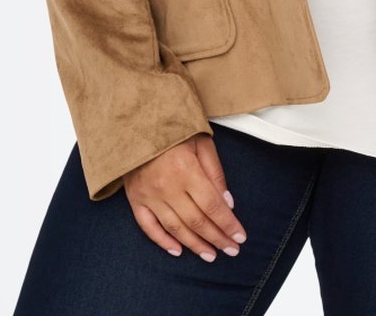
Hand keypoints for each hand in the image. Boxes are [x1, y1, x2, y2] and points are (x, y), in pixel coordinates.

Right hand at [122, 132, 247, 261]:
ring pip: (176, 228)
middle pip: (197, 221)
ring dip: (195, 245)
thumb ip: (215, 172)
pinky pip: (149, 227)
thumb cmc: (173, 128)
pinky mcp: (135, 199)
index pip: (212, 206)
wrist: (136, 120)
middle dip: (217, 238)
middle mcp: (167, 187)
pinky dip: (163, 241)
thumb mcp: (201, 141)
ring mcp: (149, 195)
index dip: (228, 224)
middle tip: (231, 250)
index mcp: (186, 170)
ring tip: (211, 255)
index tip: (240, 237)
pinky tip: (178, 250)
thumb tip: (228, 203)